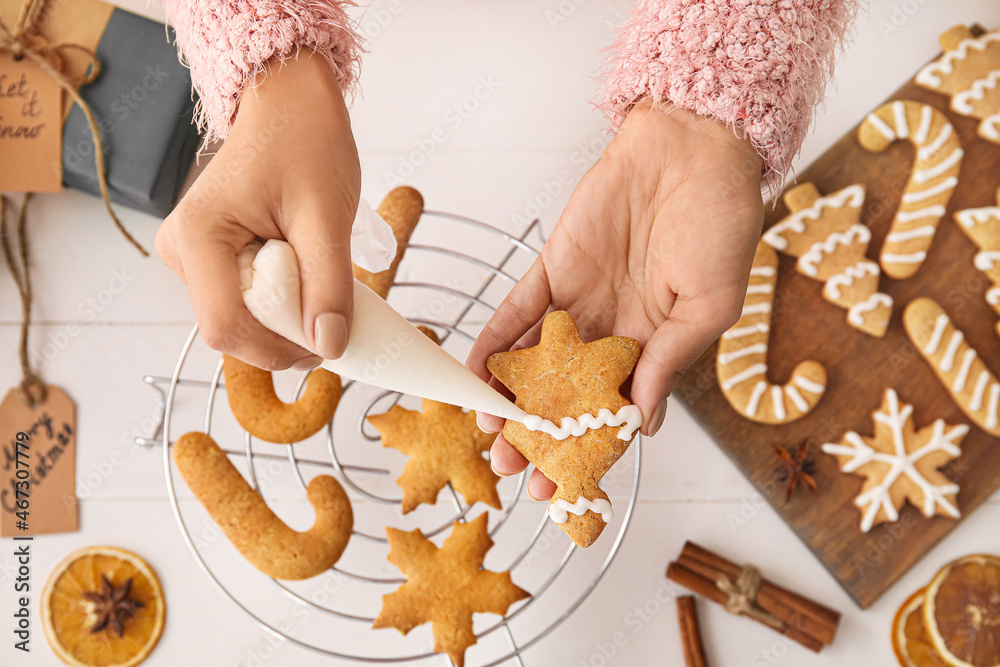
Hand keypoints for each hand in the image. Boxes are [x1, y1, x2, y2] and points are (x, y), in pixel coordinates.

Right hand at [156, 53, 359, 369]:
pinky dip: (281, 304)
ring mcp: (192, 257)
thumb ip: (327, 285)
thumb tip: (329, 346)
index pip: (227, 327)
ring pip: (240, 321)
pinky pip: (245, 302)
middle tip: (334, 315)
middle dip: (285, 335)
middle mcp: (181, 250)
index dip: (279, 349)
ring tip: (320, 285)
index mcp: (198, 236)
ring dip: (285, 320)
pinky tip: (306, 281)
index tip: (328, 344)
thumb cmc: (306, 143)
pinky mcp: (209, 259)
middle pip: (232, 329)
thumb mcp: (326, 217)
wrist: (290, 104)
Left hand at [468, 101, 764, 498]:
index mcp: (656, 347)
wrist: (692, 148)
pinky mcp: (551, 269)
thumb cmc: (720, 223)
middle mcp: (613, 331)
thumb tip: (641, 425)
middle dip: (538, 434)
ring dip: (510, 398)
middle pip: (566, 396)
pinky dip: (494, 342)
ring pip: (535, 361)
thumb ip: (670, 362)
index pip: (613, 411)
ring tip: (488, 433)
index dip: (586, 449)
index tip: (562, 485)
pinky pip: (516, 312)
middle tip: (512, 467)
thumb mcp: (710, 306)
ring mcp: (579, 302)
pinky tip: (475, 374)